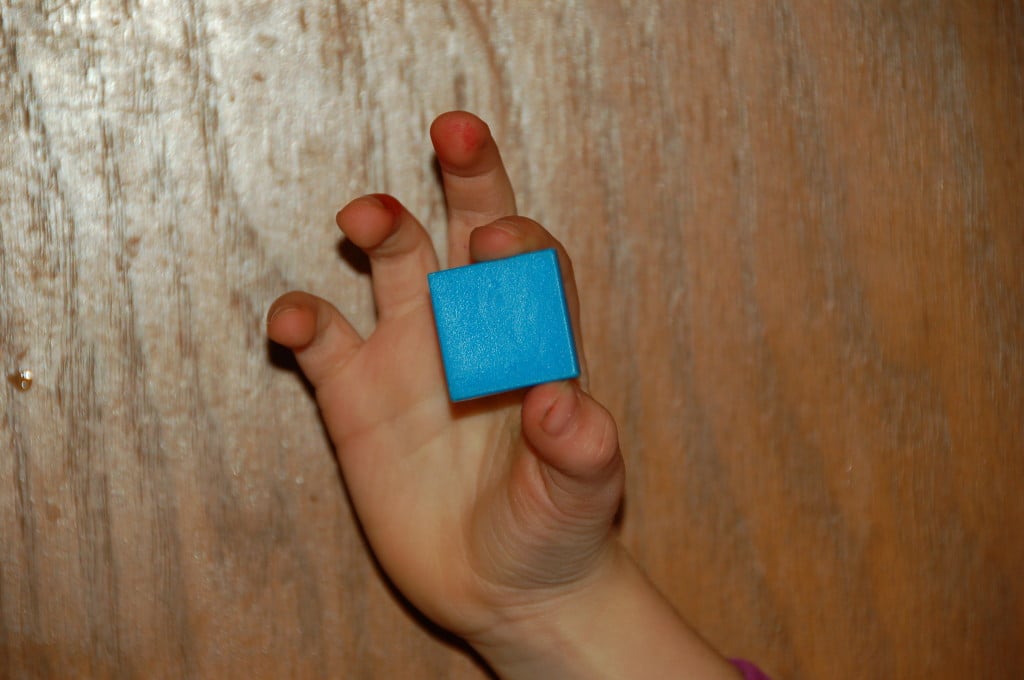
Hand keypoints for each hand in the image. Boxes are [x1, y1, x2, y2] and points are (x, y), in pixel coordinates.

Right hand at [266, 111, 623, 638]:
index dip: (521, 243)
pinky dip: (302, 318)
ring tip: (364, 217)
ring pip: (393, 263)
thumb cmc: (554, 530)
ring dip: (381, 227)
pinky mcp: (356, 395)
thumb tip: (563, 402)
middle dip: (467, 177)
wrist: (501, 586)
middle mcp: (475, 331)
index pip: (536, 265)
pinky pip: (323, 339)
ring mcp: (412, 356)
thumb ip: (580, 454)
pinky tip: (295, 321)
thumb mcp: (579, 500)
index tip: (499, 243)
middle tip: (455, 129)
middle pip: (469, 231)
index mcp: (538, 342)